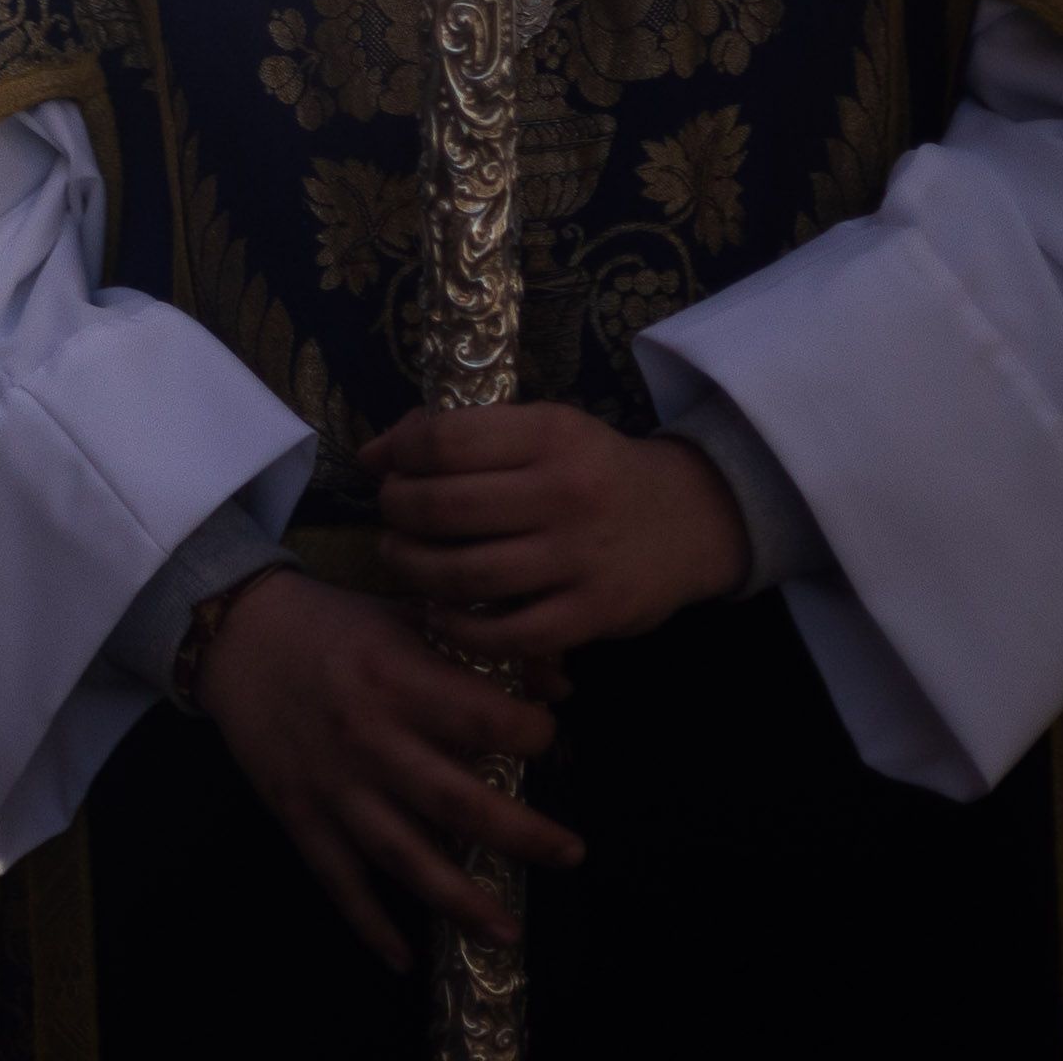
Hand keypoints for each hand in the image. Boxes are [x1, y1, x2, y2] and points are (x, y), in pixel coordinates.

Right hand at [195, 567, 578, 971]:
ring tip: (508, 932)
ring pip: (405, 857)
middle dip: (524, 836)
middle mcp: (370, 740)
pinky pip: (338, 880)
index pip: (487, 720)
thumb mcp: (405, 614)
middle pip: (458, 804)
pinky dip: (369, 924)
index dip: (533, 734)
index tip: (549, 737)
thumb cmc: (330, 622)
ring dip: (460, 901)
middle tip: (571, 854)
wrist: (233, 633)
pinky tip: (403, 959)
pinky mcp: (300, 814)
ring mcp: (334, 787)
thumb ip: (481, 646)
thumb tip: (560, 684)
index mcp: (398, 680)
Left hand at [369, 403, 754, 663]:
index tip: (387, 467)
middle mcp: (564, 492)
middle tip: (392, 515)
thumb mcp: (542, 430)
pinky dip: (459, 627)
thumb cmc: (593, 470)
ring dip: (414, 568)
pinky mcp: (594, 612)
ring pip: (467, 573)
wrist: (687, 519)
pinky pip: (509, 633)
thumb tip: (375, 454)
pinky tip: (439, 611)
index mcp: (549, 434)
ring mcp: (580, 557)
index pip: (445, 440)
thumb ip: (464, 435)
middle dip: (397, 512)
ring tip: (402, 558)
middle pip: (445, 507)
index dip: (400, 454)